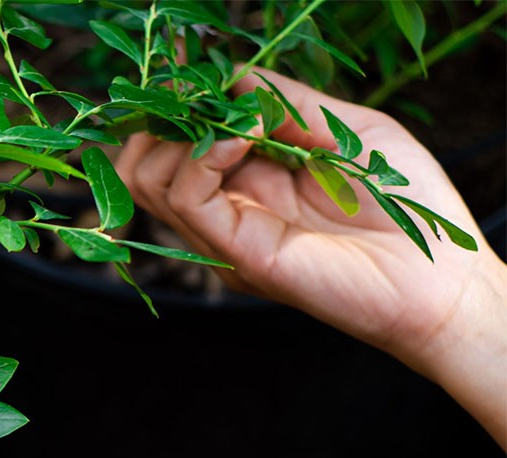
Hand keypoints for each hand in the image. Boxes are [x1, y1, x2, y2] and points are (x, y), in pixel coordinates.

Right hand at [114, 69, 506, 446]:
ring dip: (182, 131)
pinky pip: (185, 197)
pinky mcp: (234, 252)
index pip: (177, 138)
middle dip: (163, 113)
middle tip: (200, 90)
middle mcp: (227, 208)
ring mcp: (225, 233)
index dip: (174, 96)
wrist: (437, 275)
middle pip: (144, 160)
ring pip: (148, 179)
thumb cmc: (406, 206)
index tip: (182, 57)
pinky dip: (203, 155)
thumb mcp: (346, 130)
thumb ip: (287, 104)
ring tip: (239, 119)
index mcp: (249, 179)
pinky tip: (244, 136)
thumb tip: (230, 78)